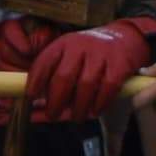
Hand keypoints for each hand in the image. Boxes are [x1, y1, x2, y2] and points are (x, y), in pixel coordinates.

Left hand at [28, 20, 152, 120]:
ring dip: (79, 107)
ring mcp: (100, 54)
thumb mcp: (70, 57)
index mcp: (63, 44)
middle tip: (52, 115)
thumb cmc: (89, 55)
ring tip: (76, 118)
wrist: (125, 38)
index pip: (44, 62)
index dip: (35, 82)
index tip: (30, 99)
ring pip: (85, 85)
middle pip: (63, 77)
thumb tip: (36, 108)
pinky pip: (107, 88)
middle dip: (55, 101)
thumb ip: (54, 79)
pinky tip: (95, 111)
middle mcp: (80, 46)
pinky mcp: (119, 63)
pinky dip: (100, 103)